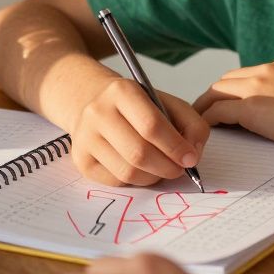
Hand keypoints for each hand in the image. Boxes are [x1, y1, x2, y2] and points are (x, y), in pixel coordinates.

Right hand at [70, 79, 208, 186]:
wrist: (93, 103)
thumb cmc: (136, 106)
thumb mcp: (166, 103)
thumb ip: (190, 124)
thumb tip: (192, 155)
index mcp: (122, 91)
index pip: (152, 125)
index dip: (176, 147)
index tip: (190, 158)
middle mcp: (98, 112)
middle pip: (139, 153)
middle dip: (167, 167)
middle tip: (179, 169)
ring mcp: (85, 137)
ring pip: (128, 172)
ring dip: (153, 177)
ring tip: (161, 168)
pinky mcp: (81, 160)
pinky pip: (116, 181)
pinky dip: (136, 181)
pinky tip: (141, 169)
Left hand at [193, 59, 273, 152]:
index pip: (244, 75)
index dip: (231, 91)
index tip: (224, 104)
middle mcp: (265, 71)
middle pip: (225, 81)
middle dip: (213, 97)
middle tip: (204, 115)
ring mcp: (257, 87)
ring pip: (216, 93)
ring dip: (205, 108)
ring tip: (198, 125)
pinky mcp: (251, 107)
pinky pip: (217, 112)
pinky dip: (208, 121)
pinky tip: (206, 133)